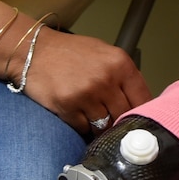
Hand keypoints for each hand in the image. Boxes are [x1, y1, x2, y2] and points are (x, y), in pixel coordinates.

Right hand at [19, 30, 152, 134]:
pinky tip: (79, 117)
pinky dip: (83, 128)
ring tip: (96, 121)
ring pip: (105, 126)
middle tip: (117, 126)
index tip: (141, 122)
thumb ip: (124, 76)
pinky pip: (84, 129)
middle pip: (124, 115)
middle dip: (122, 123)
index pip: (143, 98)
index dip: (144, 113)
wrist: (34, 51)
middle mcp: (105, 79)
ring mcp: (86, 94)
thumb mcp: (105, 54)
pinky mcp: (67, 107)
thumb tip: (142, 103)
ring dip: (102, 128)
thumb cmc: (71, 53)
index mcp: (120, 64)